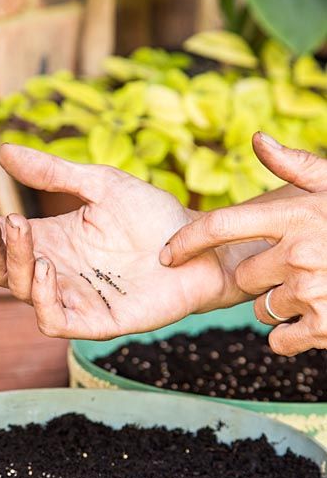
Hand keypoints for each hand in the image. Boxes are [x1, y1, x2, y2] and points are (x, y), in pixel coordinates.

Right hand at [0, 145, 236, 339]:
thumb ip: (54, 174)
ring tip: (19, 228)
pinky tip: (48, 268)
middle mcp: (55, 272)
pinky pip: (55, 321)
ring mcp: (74, 298)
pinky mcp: (97, 321)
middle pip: (0, 269)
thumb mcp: (101, 184)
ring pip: (22, 293)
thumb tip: (2, 151)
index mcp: (51, 241)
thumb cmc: (153, 216)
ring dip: (15, 263)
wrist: (200, 245)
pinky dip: (43, 299)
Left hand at [161, 134, 326, 354]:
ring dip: (281, 305)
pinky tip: (318, 318)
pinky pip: (278, 339)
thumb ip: (295, 165)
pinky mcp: (325, 326)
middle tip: (300, 268)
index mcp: (295, 215)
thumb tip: (256, 138)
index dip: (187, 241)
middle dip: (264, 277)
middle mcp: (298, 253)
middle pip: (245, 278)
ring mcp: (311, 292)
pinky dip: (292, 335)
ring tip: (319, 288)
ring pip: (263, 309)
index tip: (167, 255)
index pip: (220, 225)